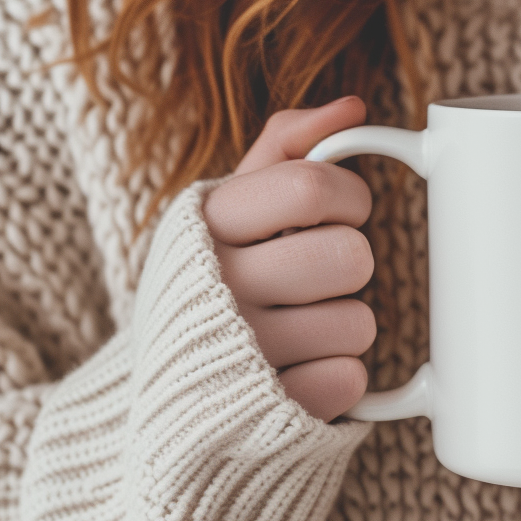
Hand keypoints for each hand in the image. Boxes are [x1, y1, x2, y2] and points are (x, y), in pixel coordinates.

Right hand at [203, 96, 375, 419]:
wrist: (160, 393)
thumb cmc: (212, 280)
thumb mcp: (228, 206)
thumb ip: (286, 148)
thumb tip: (352, 107)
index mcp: (207, 224)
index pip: (314, 186)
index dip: (349, 198)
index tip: (340, 213)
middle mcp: (216, 286)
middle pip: (350, 256)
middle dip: (350, 266)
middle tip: (316, 278)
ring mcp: (242, 354)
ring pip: (360, 322)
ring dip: (345, 326)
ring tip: (300, 329)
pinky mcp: (268, 413)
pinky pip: (350, 380)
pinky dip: (337, 377)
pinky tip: (298, 371)